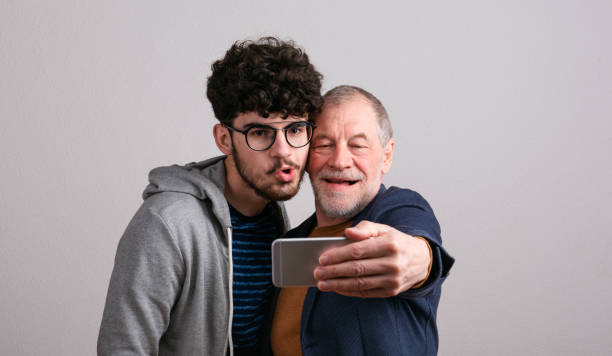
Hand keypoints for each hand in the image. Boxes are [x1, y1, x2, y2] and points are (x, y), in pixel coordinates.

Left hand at [313, 221, 430, 297]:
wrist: (422, 260)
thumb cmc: (396, 242)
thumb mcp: (384, 229)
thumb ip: (365, 228)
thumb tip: (347, 233)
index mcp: (390, 244)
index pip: (358, 251)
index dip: (338, 255)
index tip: (322, 258)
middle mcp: (393, 263)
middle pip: (357, 269)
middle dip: (334, 271)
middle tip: (317, 272)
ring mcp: (393, 279)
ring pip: (360, 283)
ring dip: (338, 284)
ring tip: (322, 284)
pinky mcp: (391, 291)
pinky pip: (366, 293)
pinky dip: (349, 291)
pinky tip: (336, 288)